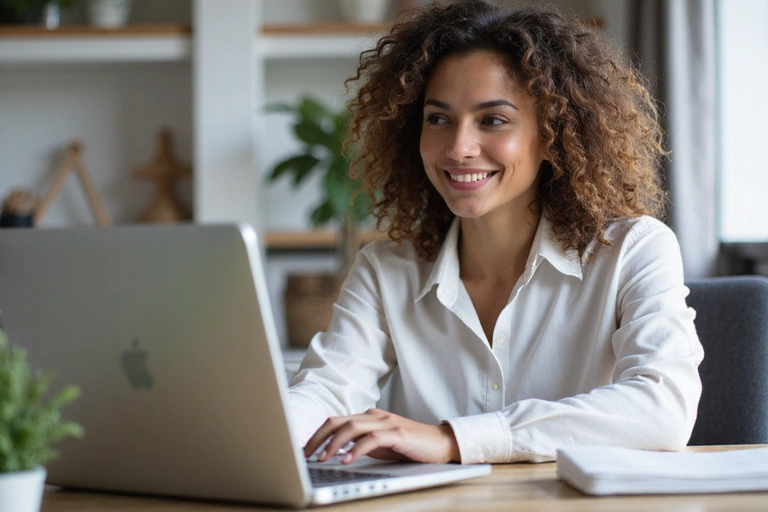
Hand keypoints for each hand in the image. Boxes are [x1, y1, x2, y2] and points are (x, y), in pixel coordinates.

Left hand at [303, 408, 460, 463]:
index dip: (318, 434)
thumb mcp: (379, 445)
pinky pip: (373, 439)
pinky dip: (357, 449)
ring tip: (322, 458)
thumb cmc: (409, 446)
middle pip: (339, 421)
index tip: (305, 449)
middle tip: (306, 454)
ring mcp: (387, 423)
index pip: (336, 421)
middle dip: (319, 438)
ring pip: (352, 427)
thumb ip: (360, 444)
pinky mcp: (399, 434)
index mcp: (368, 417)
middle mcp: (375, 416)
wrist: (441, 444)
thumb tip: (336, 452)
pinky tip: (347, 460)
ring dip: (334, 444)